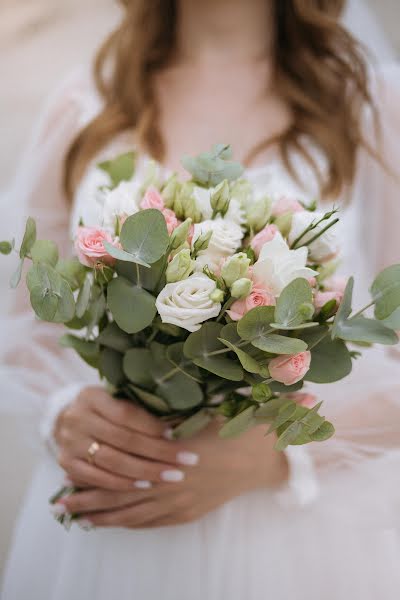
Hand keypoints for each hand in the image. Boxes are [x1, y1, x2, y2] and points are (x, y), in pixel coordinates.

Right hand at [54, 386, 199, 490]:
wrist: (67, 420)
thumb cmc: (105, 408)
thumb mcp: (118, 398)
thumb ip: (142, 406)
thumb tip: (181, 419)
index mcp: (92, 396)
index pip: (126, 414)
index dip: (153, 426)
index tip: (177, 435)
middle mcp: (77, 417)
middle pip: (122, 439)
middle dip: (157, 452)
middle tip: (186, 461)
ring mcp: (70, 442)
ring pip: (111, 461)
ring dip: (144, 471)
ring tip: (170, 476)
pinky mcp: (66, 463)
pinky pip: (96, 478)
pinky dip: (121, 484)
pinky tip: (144, 486)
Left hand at [58, 417, 287, 528]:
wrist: (260, 457)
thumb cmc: (230, 428)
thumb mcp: (196, 415)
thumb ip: (164, 420)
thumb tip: (133, 413)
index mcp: (169, 457)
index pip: (121, 470)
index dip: (94, 473)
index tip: (69, 472)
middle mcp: (171, 484)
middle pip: (122, 496)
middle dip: (92, 500)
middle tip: (63, 503)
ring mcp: (180, 502)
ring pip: (135, 514)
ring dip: (107, 517)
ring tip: (81, 518)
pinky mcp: (190, 512)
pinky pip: (154, 522)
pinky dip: (132, 523)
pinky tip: (117, 523)